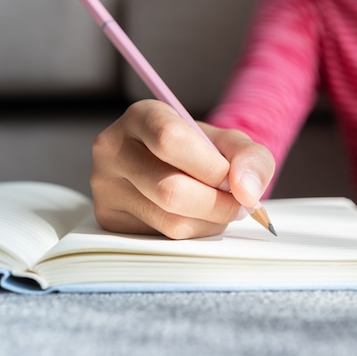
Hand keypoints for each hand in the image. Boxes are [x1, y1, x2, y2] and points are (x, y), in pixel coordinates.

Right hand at [90, 99, 274, 238]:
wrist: (175, 168)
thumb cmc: (202, 151)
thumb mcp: (230, 142)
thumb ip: (251, 157)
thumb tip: (248, 193)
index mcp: (142, 117)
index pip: (171, 140)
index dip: (211, 167)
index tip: (232, 178)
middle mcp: (114, 149)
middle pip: (171, 190)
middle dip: (218, 204)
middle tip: (238, 203)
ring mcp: (105, 186)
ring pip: (170, 221)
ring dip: (210, 222)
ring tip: (217, 207)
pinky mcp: (109, 219)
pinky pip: (164, 238)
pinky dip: (194, 233)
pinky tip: (196, 217)